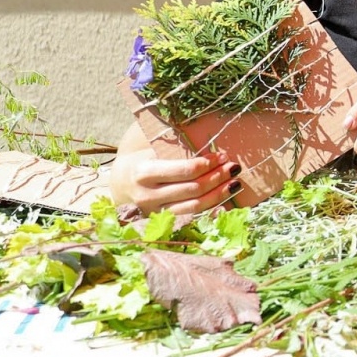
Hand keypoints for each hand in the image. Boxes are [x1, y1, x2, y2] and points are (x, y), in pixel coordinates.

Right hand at [110, 144, 239, 213]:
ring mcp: (155, 212)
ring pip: (194, 206)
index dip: (206, 164)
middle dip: (217, 177)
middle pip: (192, 188)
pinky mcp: (163, 221)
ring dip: (218, 195)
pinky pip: (191, 217)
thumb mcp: (150, 148)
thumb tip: (203, 135)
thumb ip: (172, 144)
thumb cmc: (143, 160)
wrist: (121, 184)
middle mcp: (148, 195)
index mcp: (144, 173)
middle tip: (234, 167)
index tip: (222, 156)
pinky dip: (210, 211)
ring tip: (235, 183)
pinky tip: (226, 204)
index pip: (183, 170)